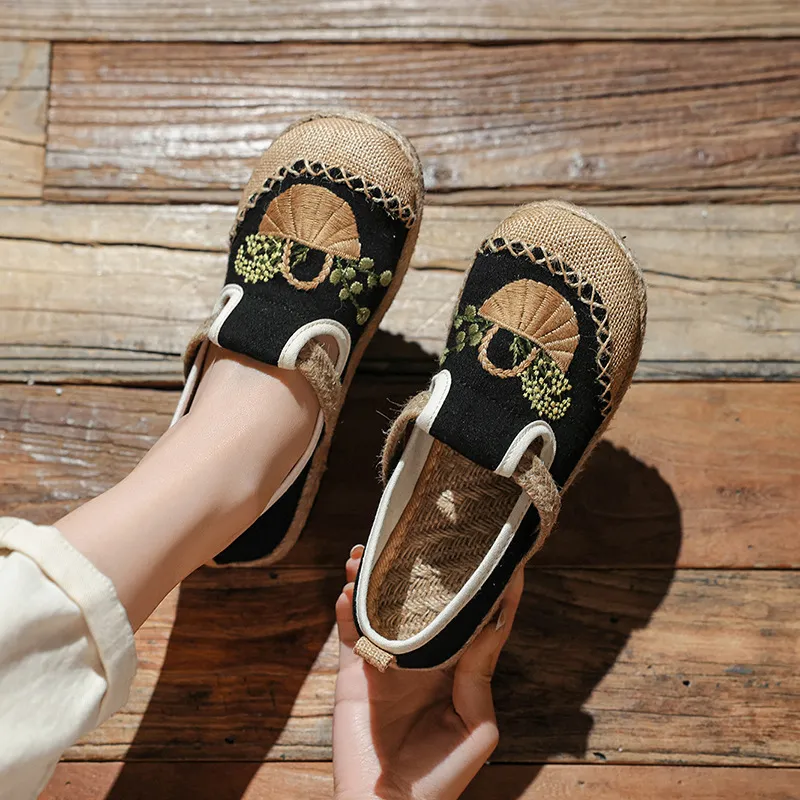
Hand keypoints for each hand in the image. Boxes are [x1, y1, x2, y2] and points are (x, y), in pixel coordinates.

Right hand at [333, 547, 523, 799]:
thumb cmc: (441, 780)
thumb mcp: (476, 730)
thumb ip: (481, 678)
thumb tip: (488, 626)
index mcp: (455, 670)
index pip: (472, 619)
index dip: (482, 587)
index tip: (493, 551)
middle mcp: (421, 659)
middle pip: (420, 604)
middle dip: (415, 572)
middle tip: (413, 537)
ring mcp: (386, 664)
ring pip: (379, 610)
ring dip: (372, 581)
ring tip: (367, 553)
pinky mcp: (355, 676)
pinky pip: (349, 635)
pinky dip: (346, 610)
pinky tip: (346, 589)